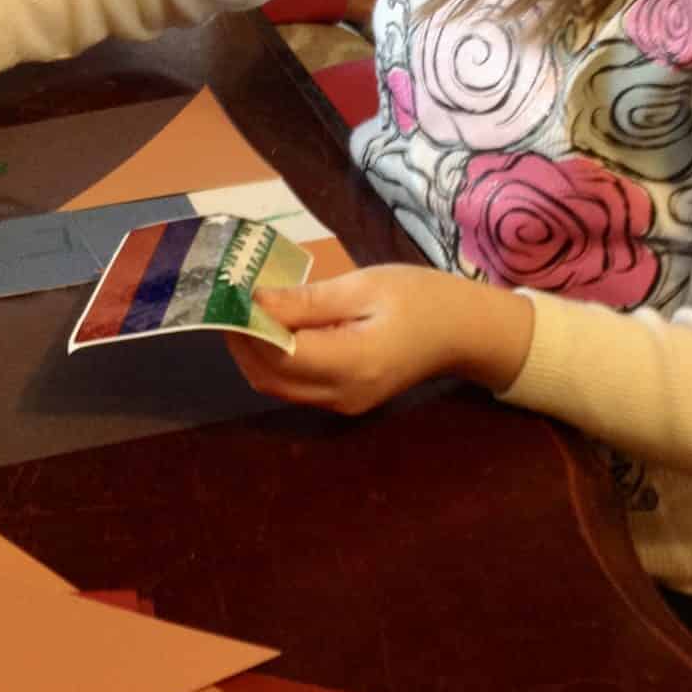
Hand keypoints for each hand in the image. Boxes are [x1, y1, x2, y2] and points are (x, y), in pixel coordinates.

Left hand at [225, 264, 534, 414]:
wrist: (464, 331)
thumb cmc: (421, 298)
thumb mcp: (364, 287)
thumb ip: (307, 302)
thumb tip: (254, 301)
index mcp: (352, 363)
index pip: (278, 352)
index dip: (246, 325)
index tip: (228, 291)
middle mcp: (342, 395)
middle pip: (269, 377)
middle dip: (241, 340)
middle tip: (229, 299)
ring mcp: (344, 404)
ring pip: (277, 386)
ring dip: (253, 352)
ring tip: (246, 309)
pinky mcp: (345, 401)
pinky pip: (295, 387)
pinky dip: (274, 360)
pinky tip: (274, 328)